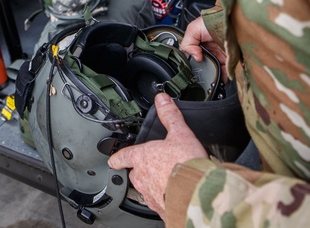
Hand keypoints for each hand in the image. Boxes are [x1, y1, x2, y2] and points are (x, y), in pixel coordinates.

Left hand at [107, 93, 207, 215]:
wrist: (196, 194)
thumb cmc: (186, 164)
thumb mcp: (180, 133)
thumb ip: (170, 116)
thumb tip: (162, 100)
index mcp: (142, 158)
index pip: (123, 156)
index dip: (117, 157)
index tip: (113, 160)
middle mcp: (142, 177)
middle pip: (135, 173)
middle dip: (142, 171)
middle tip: (155, 167)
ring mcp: (150, 195)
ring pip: (146, 189)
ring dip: (153, 185)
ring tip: (168, 180)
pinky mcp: (161, 209)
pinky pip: (158, 203)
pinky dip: (164, 198)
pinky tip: (175, 195)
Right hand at [180, 15, 226, 79]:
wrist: (230, 19)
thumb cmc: (212, 20)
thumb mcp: (193, 29)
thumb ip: (187, 44)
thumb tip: (196, 58)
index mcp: (199, 45)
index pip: (194, 58)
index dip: (193, 64)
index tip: (193, 70)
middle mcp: (210, 50)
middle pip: (205, 65)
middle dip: (204, 72)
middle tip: (204, 77)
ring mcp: (220, 54)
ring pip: (216, 69)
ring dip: (214, 75)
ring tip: (212, 80)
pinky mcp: (230, 58)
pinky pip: (227, 69)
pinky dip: (225, 75)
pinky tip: (222, 78)